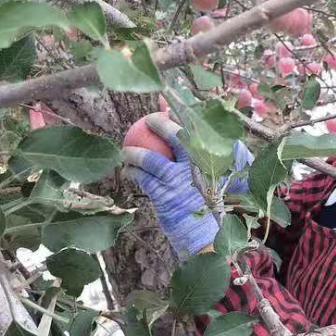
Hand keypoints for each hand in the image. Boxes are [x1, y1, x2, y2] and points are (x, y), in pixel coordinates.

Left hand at [122, 113, 252, 257]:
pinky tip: (128, 172)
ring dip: (134, 152)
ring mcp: (179, 180)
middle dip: (159, 123)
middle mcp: (196, 166)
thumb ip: (193, 153)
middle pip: (175, 135)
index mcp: (208, 158)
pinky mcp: (164, 195)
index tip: (165, 103)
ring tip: (126, 151)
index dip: (178, 111)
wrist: (205, 232)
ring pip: (151, 158)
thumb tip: (177, 127)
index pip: (193, 127)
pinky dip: (133, 173)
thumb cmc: (204, 201)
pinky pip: (143, 179)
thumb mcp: (206, 176)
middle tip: (148, 121)